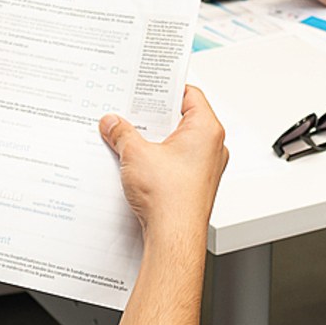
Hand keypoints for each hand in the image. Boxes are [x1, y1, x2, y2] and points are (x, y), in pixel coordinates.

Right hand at [99, 87, 226, 232]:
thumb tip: (113, 124)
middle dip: (152, 117)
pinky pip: (174, 162)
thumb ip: (122, 133)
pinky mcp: (194, 184)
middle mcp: (212, 147)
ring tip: (129, 140)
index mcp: (206, 130)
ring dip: (152, 140)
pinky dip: (157, 159)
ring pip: (176, 142)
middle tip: (130, 114)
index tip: (145, 87)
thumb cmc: (171, 200)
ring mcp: (204, 167)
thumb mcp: (136, 154)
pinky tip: (136, 163)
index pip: (188, 94)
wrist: (174, 237)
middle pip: (180, 118)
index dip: (165, 89)